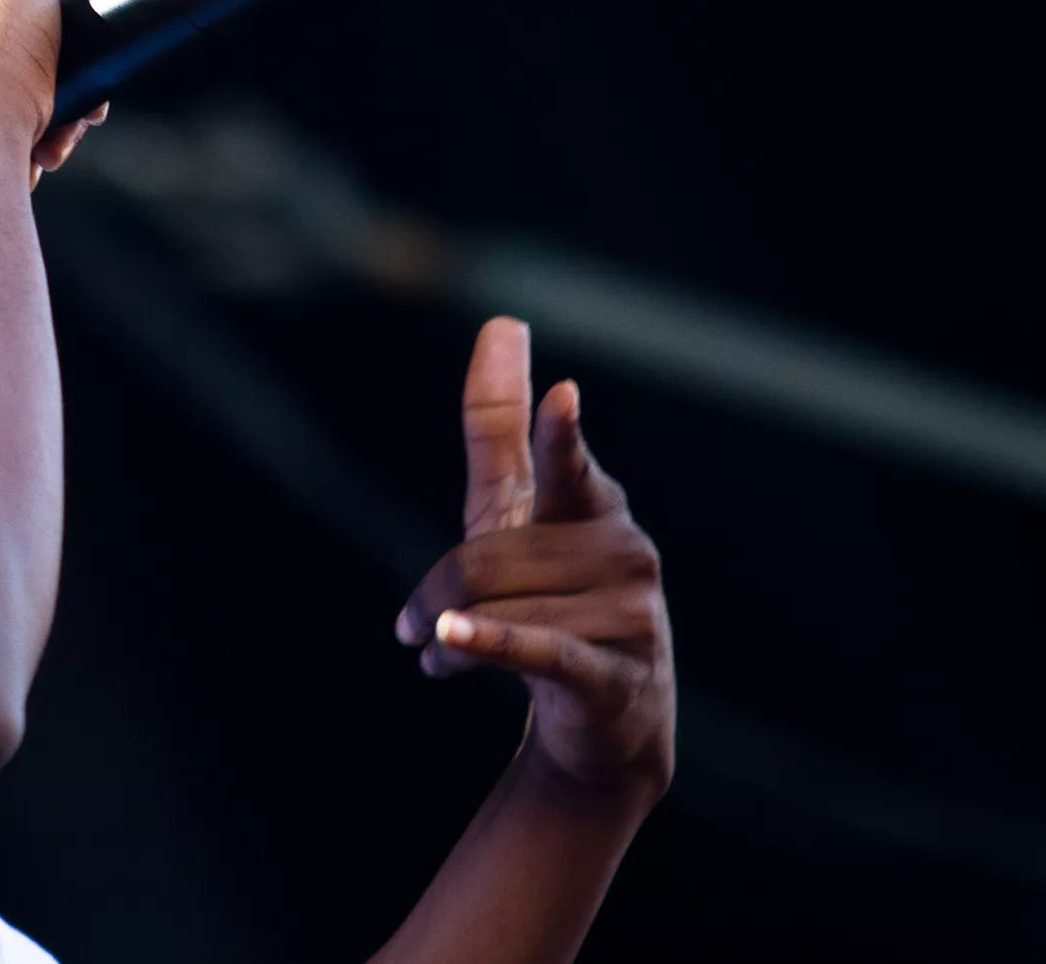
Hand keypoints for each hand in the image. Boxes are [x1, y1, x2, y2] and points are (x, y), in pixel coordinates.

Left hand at [394, 318, 674, 800]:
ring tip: (443, 655)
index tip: (560, 397)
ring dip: (446, 636)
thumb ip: (503, 425)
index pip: (566, 463)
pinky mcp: (613, 674)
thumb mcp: (519, 510)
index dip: (557, 435)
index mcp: (595, 504)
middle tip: (417, 626)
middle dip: (436, 594)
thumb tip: (504, 322)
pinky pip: (533, 648)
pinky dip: (483, 645)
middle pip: (486, 556)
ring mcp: (628, 614)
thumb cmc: (554, 594)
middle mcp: (623, 551)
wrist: (608, 723)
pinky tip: (445, 649)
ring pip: (494, 605)